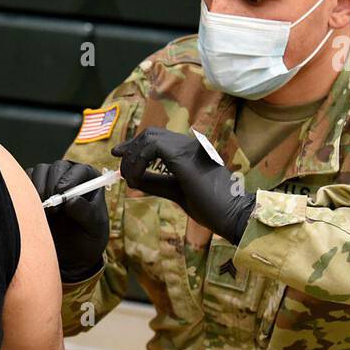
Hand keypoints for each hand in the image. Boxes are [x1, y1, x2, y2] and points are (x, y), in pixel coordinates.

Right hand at [28, 160, 109, 280]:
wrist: (70, 253)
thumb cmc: (86, 238)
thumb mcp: (93, 228)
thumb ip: (85, 213)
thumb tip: (72, 200)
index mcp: (90, 181)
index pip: (80, 170)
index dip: (70, 179)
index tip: (63, 193)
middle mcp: (69, 175)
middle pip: (57, 167)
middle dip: (52, 184)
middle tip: (51, 205)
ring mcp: (49, 180)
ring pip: (39, 172)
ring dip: (38, 189)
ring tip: (44, 211)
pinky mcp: (32, 187)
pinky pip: (25, 180)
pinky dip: (25, 192)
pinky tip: (33, 209)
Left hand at [111, 128, 256, 243]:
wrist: (232, 214)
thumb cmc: (209, 207)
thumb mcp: (175, 192)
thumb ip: (156, 183)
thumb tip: (133, 179)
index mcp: (189, 151)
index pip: (157, 138)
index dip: (135, 144)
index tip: (119, 155)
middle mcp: (189, 144)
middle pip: (151, 134)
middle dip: (130, 147)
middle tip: (118, 162)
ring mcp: (188, 147)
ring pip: (149, 138)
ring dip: (132, 157)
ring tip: (129, 177)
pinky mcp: (184, 156)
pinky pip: (151, 148)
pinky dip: (138, 162)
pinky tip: (137, 179)